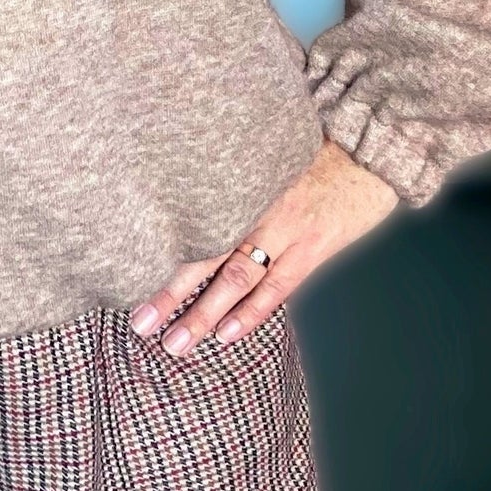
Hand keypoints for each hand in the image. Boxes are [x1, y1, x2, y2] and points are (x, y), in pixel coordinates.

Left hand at [128, 139, 398, 356]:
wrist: (366, 148)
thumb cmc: (308, 145)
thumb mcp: (261, 150)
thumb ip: (225, 171)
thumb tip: (182, 190)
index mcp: (235, 180)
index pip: (187, 219)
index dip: (157, 248)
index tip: (124, 270)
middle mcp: (253, 205)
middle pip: (202, 253)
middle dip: (168, 291)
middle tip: (138, 323)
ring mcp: (284, 229)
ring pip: (235, 278)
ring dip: (205, 314)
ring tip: (175, 344)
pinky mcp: (312, 246)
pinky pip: (277, 286)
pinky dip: (252, 312)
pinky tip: (227, 335)